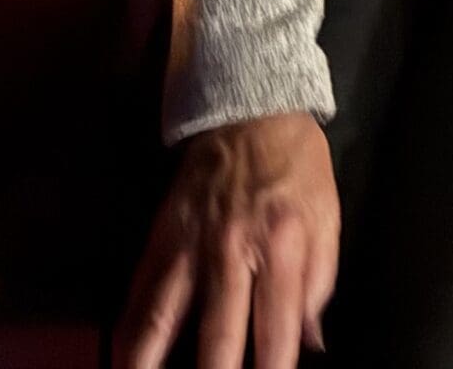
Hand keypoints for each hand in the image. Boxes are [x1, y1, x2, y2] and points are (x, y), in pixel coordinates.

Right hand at [116, 112, 339, 368]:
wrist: (250, 109)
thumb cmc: (298, 169)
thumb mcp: (327, 218)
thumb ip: (320, 283)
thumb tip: (308, 343)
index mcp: (283, 248)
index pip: (276, 328)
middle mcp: (233, 252)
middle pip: (218, 334)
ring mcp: (191, 245)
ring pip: (164, 317)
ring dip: (150, 359)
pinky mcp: (162, 235)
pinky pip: (141, 290)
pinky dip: (130, 328)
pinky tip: (125, 353)